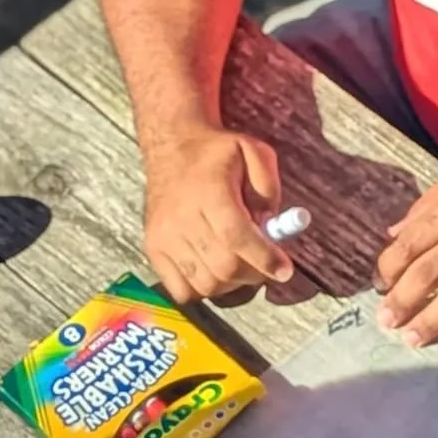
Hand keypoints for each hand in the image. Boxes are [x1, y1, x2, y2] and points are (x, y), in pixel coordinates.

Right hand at [143, 128, 293, 302]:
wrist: (171, 146)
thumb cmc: (216, 152)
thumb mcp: (254, 151)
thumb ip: (268, 187)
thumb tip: (271, 226)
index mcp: (209, 192)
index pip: (237, 237)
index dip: (264, 259)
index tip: (284, 270)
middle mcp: (181, 218)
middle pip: (224, 266)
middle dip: (254, 273)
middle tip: (265, 264)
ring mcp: (164, 237)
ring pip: (206, 284)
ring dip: (232, 283)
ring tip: (241, 264)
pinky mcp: (154, 249)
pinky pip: (181, 290)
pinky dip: (204, 290)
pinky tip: (216, 271)